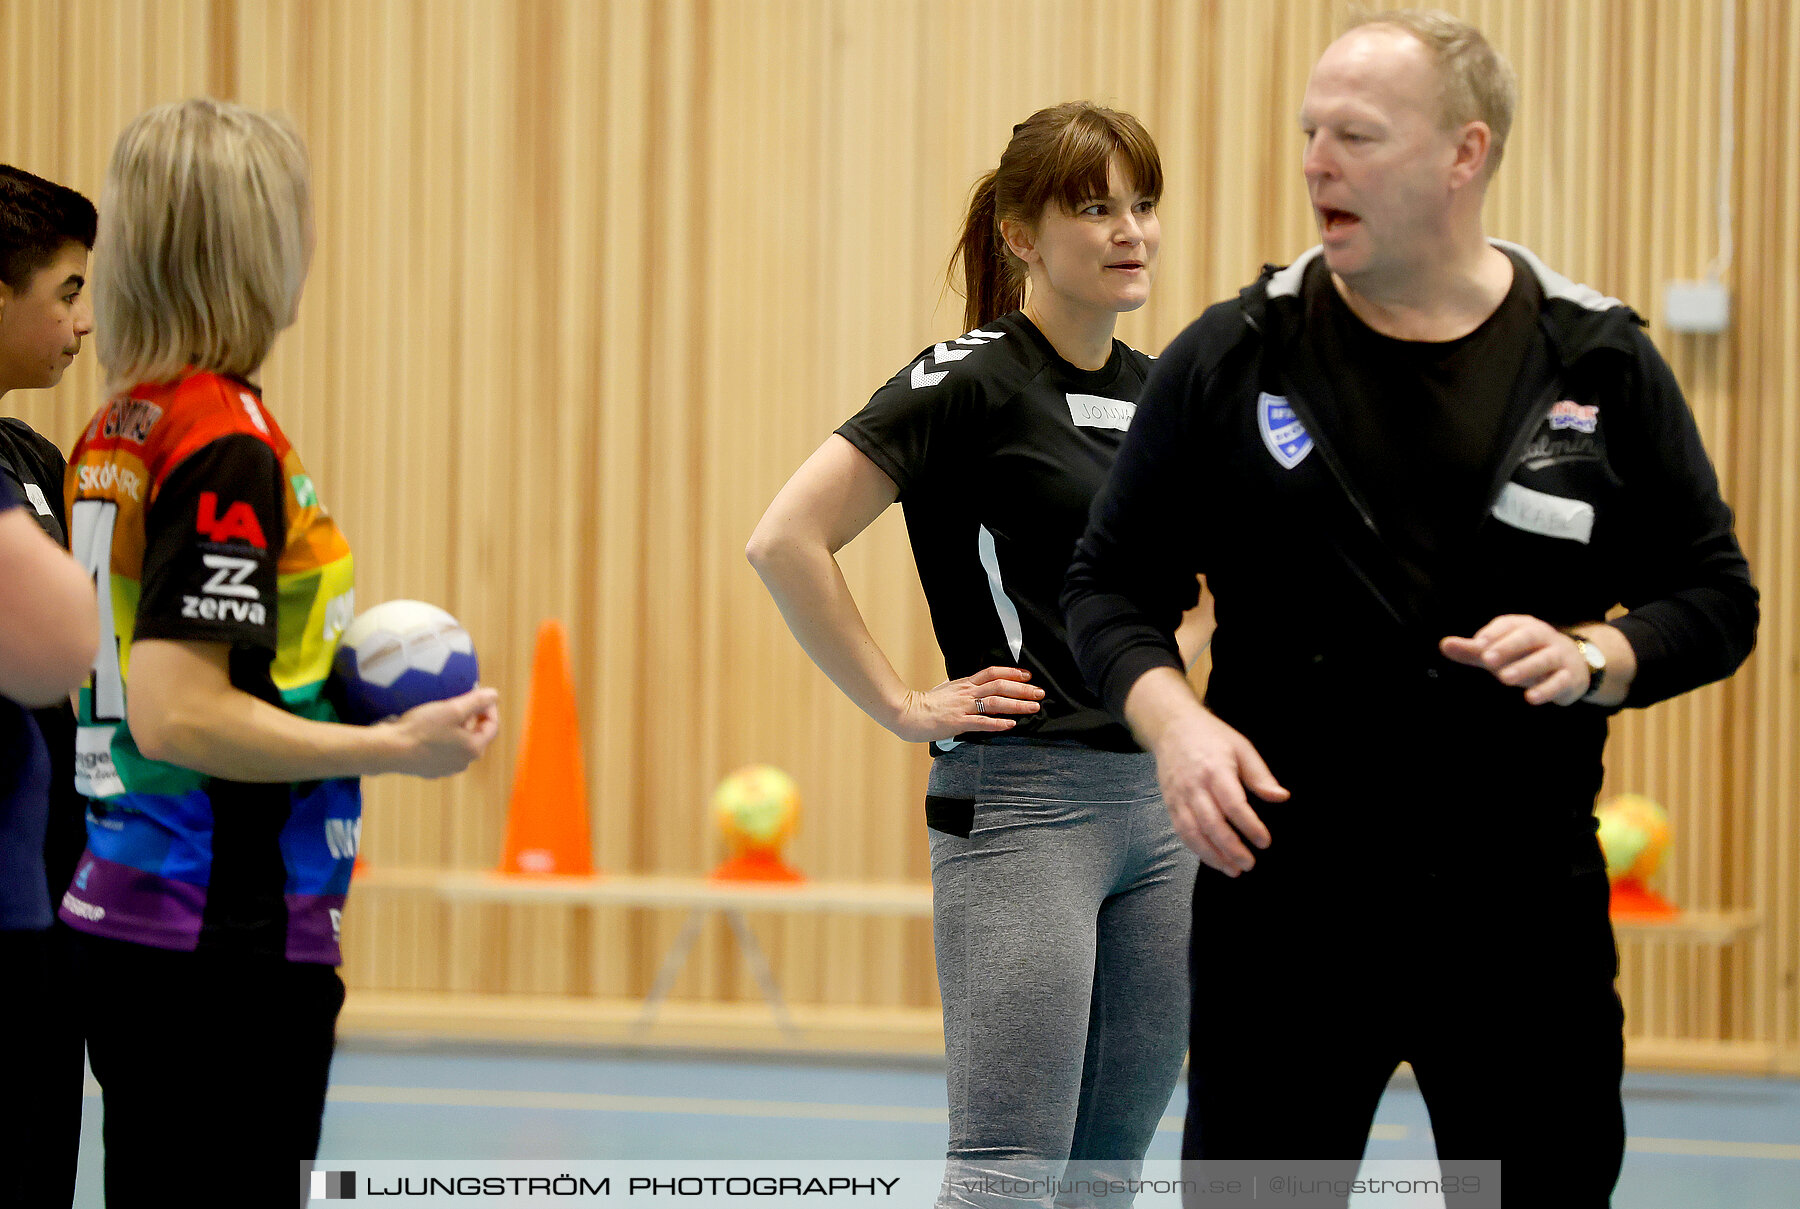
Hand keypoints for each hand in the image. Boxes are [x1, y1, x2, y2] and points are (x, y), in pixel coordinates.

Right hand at [383, 686, 501, 776]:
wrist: (389, 751)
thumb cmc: (422, 729)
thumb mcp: (452, 709)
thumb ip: (477, 701)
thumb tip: (494, 694)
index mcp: (474, 749)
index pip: (492, 726)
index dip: (489, 707)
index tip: (478, 693)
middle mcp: (463, 763)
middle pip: (476, 735)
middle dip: (472, 717)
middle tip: (459, 702)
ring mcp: (445, 769)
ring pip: (459, 744)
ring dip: (456, 728)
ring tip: (443, 714)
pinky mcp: (429, 770)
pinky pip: (442, 751)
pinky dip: (442, 738)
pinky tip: (428, 729)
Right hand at [890, 666, 1042, 741]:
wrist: (905, 712)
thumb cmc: (924, 704)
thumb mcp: (945, 690)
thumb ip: (961, 689)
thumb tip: (975, 688)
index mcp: (964, 684)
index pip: (992, 672)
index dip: (1012, 672)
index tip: (1028, 676)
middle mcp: (966, 692)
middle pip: (1000, 686)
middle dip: (1022, 689)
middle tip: (1040, 693)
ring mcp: (962, 707)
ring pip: (995, 702)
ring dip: (1016, 705)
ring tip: (1033, 708)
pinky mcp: (957, 722)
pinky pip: (981, 722)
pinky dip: (997, 723)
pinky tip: (1010, 725)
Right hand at [1151, 708, 1287, 875]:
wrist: (1171, 726)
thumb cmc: (1211, 736)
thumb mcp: (1241, 747)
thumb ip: (1260, 776)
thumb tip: (1281, 797)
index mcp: (1215, 769)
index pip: (1233, 804)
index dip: (1249, 826)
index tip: (1265, 842)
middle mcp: (1194, 785)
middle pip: (1211, 823)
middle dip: (1231, 848)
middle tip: (1250, 864)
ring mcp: (1178, 796)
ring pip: (1193, 833)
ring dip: (1212, 855)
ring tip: (1233, 870)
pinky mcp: (1169, 803)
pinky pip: (1182, 832)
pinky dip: (1197, 849)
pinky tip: (1214, 860)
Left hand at [1440, 615, 1587, 705]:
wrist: (1573, 664)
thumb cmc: (1525, 655)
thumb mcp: (1500, 651)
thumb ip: (1473, 650)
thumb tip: (1444, 645)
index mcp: (1524, 626)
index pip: (1509, 625)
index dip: (1494, 633)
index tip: (1478, 643)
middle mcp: (1543, 637)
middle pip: (1528, 637)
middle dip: (1507, 647)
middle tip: (1487, 659)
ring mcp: (1558, 656)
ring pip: (1544, 659)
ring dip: (1525, 667)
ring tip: (1504, 678)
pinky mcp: (1569, 677)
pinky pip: (1559, 681)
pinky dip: (1546, 689)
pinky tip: (1530, 698)